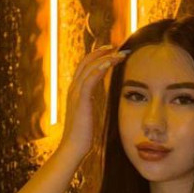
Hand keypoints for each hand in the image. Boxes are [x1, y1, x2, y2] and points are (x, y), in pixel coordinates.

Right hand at [59, 43, 126, 160]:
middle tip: (117, 45)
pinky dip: (100, 69)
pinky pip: (90, 80)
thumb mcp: (89, 112)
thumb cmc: (83, 134)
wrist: (74, 147)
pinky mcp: (80, 100)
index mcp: (75, 91)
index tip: (113, 51)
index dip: (98, 56)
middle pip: (86, 62)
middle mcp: (73, 88)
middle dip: (102, 51)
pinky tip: (110, 62)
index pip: (85, 66)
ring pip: (90, 68)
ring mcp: (75, 93)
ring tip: (119, 52)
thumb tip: (100, 96)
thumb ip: (92, 101)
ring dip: (106, 58)